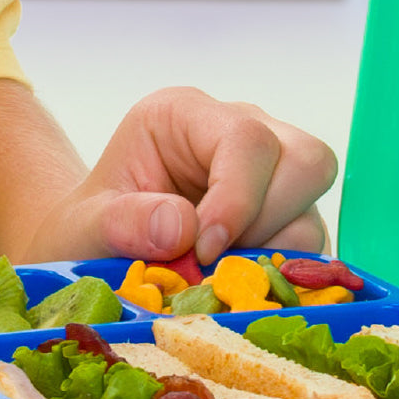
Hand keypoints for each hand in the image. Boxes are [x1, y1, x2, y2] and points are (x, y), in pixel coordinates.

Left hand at [23, 87, 337, 264]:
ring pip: (315, 203)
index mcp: (185, 116)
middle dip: (272, 220)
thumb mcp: (83, 229)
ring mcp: (270, 174)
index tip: (204, 250)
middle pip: (307, 160)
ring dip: (277, 250)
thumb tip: (181, 228)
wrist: (93, 255)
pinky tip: (235, 283)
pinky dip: (283, 271)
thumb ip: (122, 223)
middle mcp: (238, 134)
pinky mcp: (286, 216)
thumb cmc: (87, 232)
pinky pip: (312, 242)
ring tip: (218, 275)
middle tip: (217, 260)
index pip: (248, 138)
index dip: (238, 199)